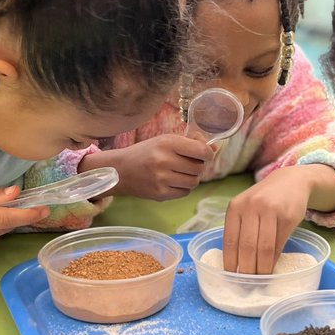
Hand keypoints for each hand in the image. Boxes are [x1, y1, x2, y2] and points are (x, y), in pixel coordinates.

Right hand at [81, 135, 212, 200]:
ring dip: (191, 178)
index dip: (208, 153)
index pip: (201, 151)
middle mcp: (164, 161)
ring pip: (194, 182)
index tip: (205, 154)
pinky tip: (173, 182)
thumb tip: (214, 148)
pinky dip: (183, 188)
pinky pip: (185, 192)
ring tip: (180, 173)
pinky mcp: (160, 194)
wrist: (121, 170)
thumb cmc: (146, 152)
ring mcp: (162, 180)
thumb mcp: (165, 140)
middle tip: (189, 164)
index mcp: (167, 143)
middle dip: (198, 166)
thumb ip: (189, 142)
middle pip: (199, 168)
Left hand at [222, 167, 312, 273]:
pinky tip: (271, 267)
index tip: (231, 277)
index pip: (230, 240)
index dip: (230, 262)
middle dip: (246, 269)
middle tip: (247, 283)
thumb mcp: (247, 209)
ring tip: (260, 279)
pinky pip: (279, 244)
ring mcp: (270, 210)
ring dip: (262, 268)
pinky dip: (274, 259)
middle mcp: (251, 207)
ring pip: (264, 247)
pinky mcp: (288, 216)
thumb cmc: (264, 200)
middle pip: (246, 246)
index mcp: (235, 207)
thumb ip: (241, 230)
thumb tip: (237, 264)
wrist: (291, 182)